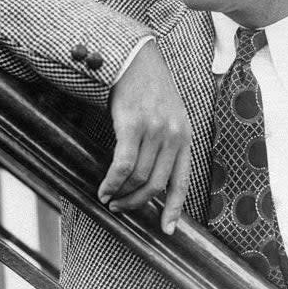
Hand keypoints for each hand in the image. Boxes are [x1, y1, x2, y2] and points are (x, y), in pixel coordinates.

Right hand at [97, 40, 191, 233]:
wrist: (135, 58)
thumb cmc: (149, 90)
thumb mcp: (169, 118)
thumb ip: (166, 145)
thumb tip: (152, 179)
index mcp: (184, 137)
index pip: (182, 182)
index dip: (173, 209)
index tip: (166, 230)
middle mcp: (173, 136)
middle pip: (155, 185)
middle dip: (136, 203)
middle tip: (121, 209)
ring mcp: (154, 131)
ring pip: (137, 178)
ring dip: (120, 194)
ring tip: (109, 198)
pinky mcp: (132, 125)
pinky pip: (121, 165)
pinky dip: (111, 183)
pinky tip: (103, 189)